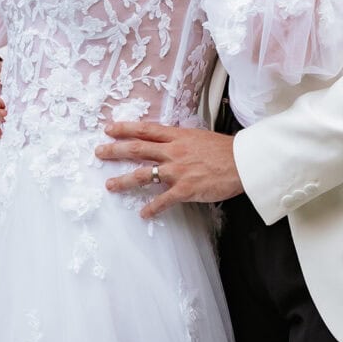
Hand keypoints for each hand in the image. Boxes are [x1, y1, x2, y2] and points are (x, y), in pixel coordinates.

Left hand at [96, 122, 242, 219]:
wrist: (243, 162)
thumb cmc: (225, 150)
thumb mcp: (199, 137)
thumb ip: (181, 140)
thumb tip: (168, 142)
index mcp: (177, 136)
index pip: (145, 129)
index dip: (125, 128)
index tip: (109, 129)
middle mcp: (173, 151)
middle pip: (137, 148)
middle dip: (115, 150)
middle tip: (99, 152)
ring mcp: (178, 170)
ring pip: (143, 174)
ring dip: (124, 180)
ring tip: (110, 185)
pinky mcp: (185, 188)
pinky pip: (163, 200)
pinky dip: (152, 208)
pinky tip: (144, 213)